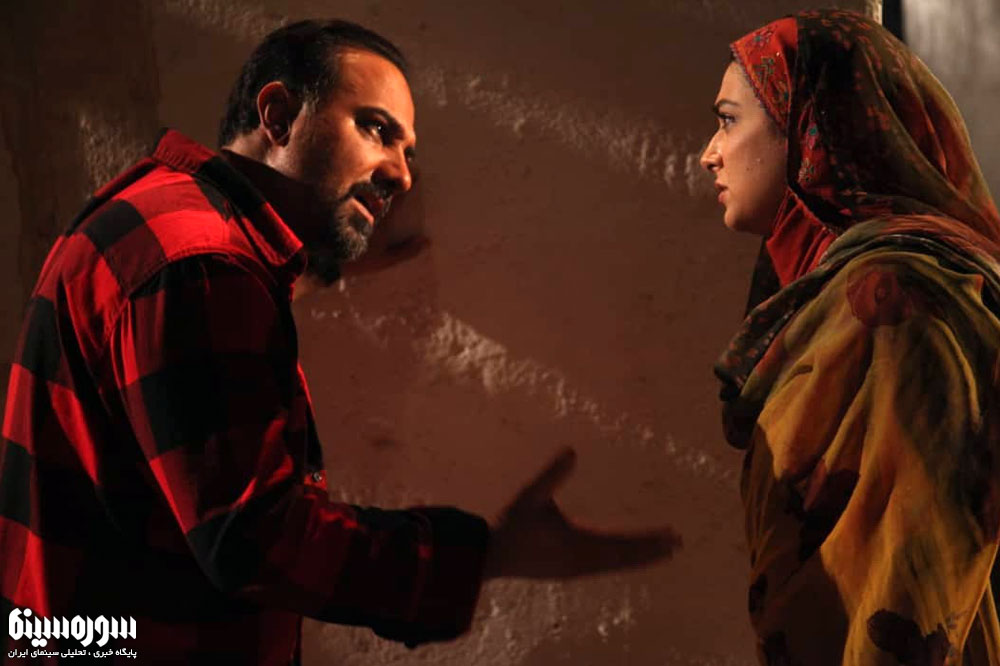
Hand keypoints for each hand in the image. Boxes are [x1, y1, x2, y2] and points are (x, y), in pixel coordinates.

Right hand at [483, 447, 680, 579]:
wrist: (490, 557)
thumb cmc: (511, 525)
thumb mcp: (531, 496)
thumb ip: (552, 474)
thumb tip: (572, 450)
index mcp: (578, 543)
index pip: (622, 542)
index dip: (648, 539)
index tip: (672, 535)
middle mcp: (582, 562)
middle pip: (625, 557)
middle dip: (652, 550)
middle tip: (678, 544)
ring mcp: (576, 570)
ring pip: (617, 565)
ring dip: (640, 558)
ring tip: (663, 552)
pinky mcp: (569, 572)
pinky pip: (605, 568)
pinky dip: (623, 562)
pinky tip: (626, 559)